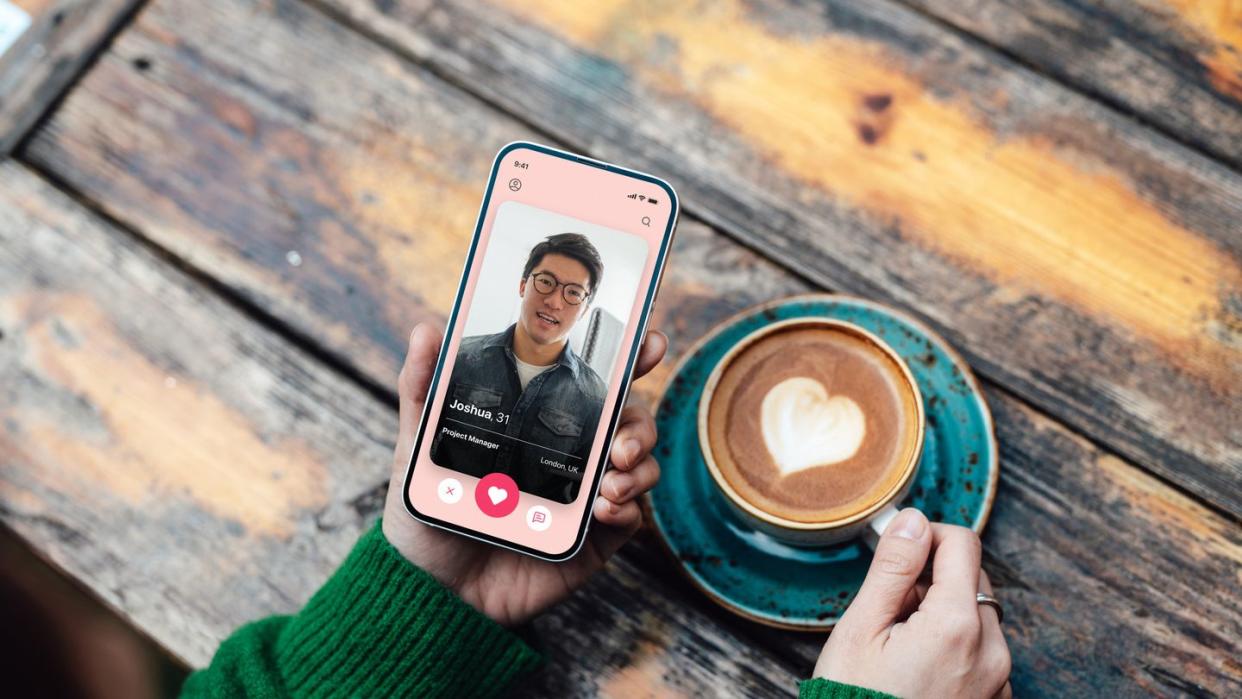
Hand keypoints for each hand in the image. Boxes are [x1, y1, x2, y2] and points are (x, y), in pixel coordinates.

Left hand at [381, 322, 667, 625]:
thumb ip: (422, 388)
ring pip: (640, 464)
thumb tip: (427, 330)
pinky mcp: (593, 538)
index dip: (628, 357)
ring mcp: (586, 494)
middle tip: (619, 440)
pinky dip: (628, 506)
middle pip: (630, 420)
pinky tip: (604, 507)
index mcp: (540, 421)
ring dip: (639, 464)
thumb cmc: (428, 514)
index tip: (649, 342)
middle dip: (639, 421)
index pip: (592, 381)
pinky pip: (631, 515)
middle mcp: (571, 453)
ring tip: (609, 477)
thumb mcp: (417, 445)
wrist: (431, 588)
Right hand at [813, 508, 1011, 698]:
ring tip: (899, 646)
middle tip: (888, 610)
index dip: (926, 536)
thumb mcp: (861, 629)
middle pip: (972, 580)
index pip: (962, 544)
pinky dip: (955, 649)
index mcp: (957, 625)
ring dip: (944, 616)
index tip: (897, 548)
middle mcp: (991, 652)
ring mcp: (997, 682)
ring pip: (978, 618)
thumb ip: (892, 569)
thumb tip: (912, 520)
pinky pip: (982, 655)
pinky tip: (918, 671)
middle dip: (932, 581)